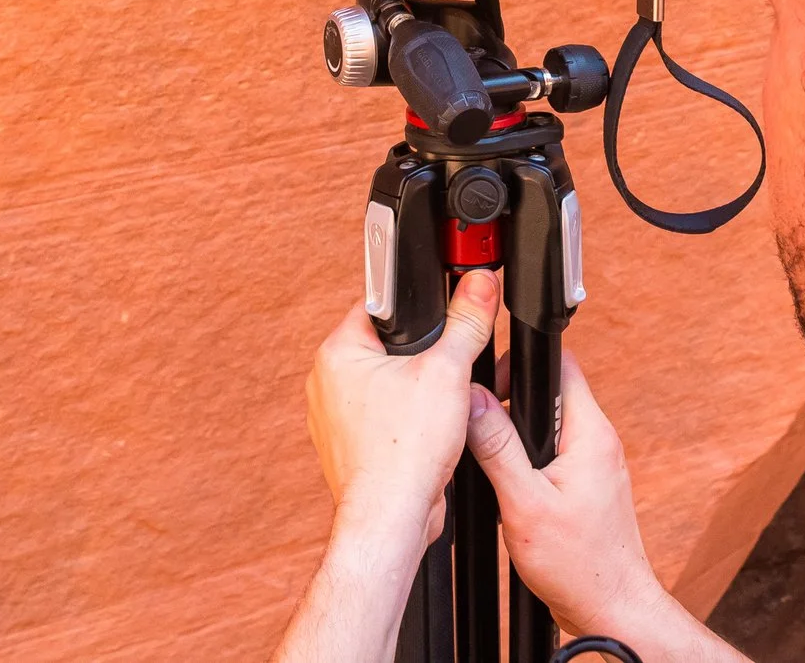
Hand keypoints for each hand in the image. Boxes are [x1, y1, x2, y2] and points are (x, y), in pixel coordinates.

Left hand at [304, 269, 500, 554]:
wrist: (391, 519)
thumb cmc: (404, 453)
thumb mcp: (447, 372)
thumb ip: (466, 323)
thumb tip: (478, 286)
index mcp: (336, 353)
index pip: (378, 308)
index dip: (416, 313)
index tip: (439, 324)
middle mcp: (326, 384)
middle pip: (384, 348)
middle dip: (418, 359)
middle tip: (440, 374)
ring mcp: (334, 420)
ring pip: (385, 387)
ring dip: (413, 394)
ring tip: (432, 411)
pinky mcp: (348, 448)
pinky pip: (382, 420)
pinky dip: (404, 424)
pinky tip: (423, 436)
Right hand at [466, 351, 735, 658]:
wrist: (612, 608)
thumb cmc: (579, 564)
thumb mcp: (524, 503)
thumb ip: (498, 448)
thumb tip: (473, 400)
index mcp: (590, 432)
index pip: (559, 364)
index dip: (517, 367)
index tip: (488, 390)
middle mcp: (599, 440)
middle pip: (550, 392)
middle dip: (512, 404)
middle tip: (484, 432)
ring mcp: (596, 462)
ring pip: (550, 424)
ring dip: (520, 437)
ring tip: (498, 464)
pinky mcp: (589, 483)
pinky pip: (556, 451)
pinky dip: (531, 461)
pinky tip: (515, 488)